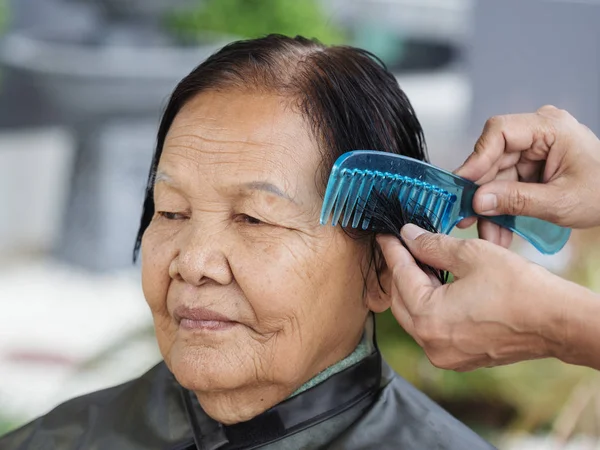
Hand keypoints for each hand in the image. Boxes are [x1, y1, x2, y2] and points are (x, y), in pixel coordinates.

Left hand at [377, 225, 574, 370]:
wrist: (557, 322)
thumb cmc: (520, 289)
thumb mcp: (471, 255)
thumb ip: (432, 245)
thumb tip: (410, 236)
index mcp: (429, 319)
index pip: (400, 276)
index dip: (393, 250)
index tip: (386, 235)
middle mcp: (431, 344)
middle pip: (401, 299)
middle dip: (402, 270)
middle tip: (405, 245)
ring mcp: (444, 355)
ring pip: (415, 315)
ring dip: (415, 288)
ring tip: (423, 261)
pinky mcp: (459, 358)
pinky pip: (432, 328)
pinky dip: (430, 306)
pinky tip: (439, 285)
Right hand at [455, 105, 599, 246]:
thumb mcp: (560, 202)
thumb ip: (516, 200)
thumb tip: (478, 201)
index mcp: (550, 127)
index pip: (500, 132)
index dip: (477, 158)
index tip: (463, 184)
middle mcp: (537, 134)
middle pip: (493, 158)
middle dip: (481, 193)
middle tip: (466, 218)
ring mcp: (533, 151)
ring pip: (496, 177)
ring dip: (490, 207)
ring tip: (488, 235)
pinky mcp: (530, 168)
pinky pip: (506, 186)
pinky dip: (501, 209)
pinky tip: (498, 231)